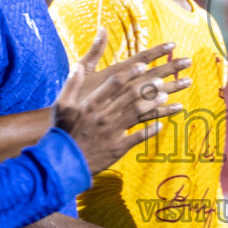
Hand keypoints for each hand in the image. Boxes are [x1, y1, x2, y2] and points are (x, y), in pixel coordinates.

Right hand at [55, 31, 193, 173]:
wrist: (63, 163)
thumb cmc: (62, 133)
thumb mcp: (62, 106)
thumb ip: (71, 85)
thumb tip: (77, 67)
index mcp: (91, 104)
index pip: (114, 83)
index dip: (130, 72)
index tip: (143, 65)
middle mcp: (104, 115)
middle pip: (130, 95)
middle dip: (148, 85)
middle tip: (161, 79)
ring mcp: (113, 131)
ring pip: (138, 113)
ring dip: (153, 103)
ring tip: (165, 96)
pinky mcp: (118, 147)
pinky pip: (138, 137)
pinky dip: (150, 130)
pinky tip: (161, 124)